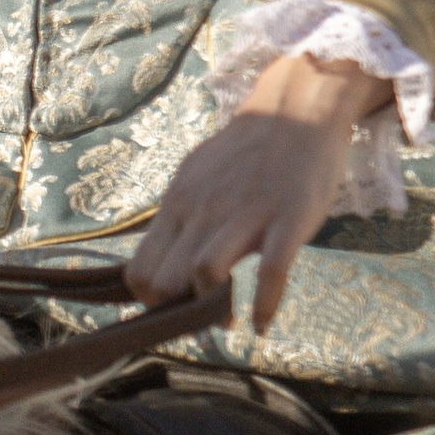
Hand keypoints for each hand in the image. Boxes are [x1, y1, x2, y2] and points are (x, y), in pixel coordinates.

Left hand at [125, 54, 392, 330]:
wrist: (296, 110)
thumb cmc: (245, 153)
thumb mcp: (194, 179)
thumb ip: (177, 218)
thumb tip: (158, 259)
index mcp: (177, 205)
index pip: (138, 270)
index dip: (148, 300)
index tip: (170, 308)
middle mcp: (203, 211)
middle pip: (164, 281)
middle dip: (176, 312)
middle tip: (196, 320)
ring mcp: (246, 214)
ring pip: (205, 274)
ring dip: (213, 310)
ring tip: (225, 320)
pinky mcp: (288, 219)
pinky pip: (270, 273)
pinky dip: (264, 306)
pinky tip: (262, 323)